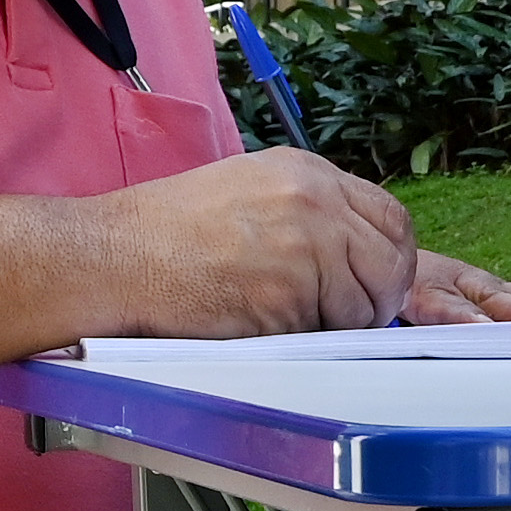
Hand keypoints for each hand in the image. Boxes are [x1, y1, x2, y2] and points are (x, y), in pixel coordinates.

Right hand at [102, 148, 418, 336]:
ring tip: (289, 315)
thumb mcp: (251, 189)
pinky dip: (304, 338)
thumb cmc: (170, 232)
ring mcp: (305, 246)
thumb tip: (360, 254)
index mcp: (308, 173)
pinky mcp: (289, 293)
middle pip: (392, 262)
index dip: (392, 259)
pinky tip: (264, 322)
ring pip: (363, 303)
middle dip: (380, 297)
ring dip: (339, 323)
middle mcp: (315, 202)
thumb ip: (312, 212)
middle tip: (352, 314)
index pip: (392, 218)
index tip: (379, 282)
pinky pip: (325, 330)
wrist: (117, 256)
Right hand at [403, 251, 510, 343]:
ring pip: (496, 302)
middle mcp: (475, 285)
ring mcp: (448, 286)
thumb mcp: (450, 308)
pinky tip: (483, 330)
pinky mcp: (415, 294)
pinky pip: (443, 308)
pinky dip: (463, 318)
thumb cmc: (405, 291)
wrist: (357, 254)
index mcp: (488, 291)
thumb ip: (482, 325)